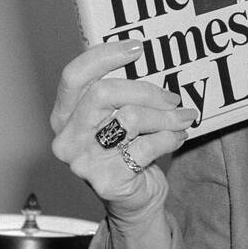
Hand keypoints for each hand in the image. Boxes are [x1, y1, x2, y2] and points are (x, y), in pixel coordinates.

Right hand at [50, 41, 197, 217]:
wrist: (134, 201)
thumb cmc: (127, 151)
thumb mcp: (117, 117)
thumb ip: (123, 93)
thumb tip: (153, 62)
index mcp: (65, 115)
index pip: (75, 76)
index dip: (104, 56)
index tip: (136, 47)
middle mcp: (67, 138)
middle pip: (104, 92)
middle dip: (146, 91)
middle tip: (172, 98)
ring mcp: (83, 162)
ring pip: (130, 118)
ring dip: (166, 117)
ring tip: (183, 118)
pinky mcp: (106, 181)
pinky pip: (146, 146)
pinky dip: (170, 138)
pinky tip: (178, 137)